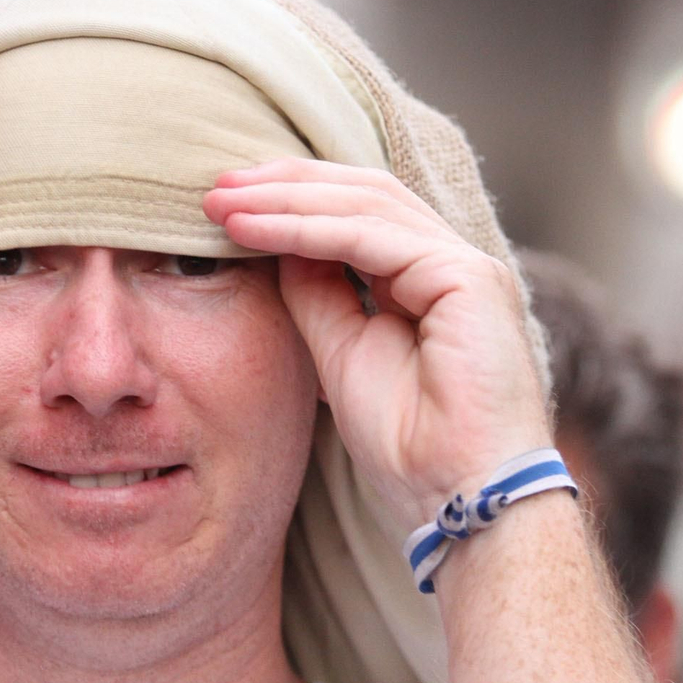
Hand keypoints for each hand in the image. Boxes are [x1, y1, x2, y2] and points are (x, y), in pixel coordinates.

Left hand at [203, 159, 551, 527]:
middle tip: (214, 187)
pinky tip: (252, 228)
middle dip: (283, 184)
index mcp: (428, 278)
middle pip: (362, 192)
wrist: (459, 498)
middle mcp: (452, 262)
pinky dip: (303, 229)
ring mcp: (466, 266)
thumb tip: (275, 241)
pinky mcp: (468, 278)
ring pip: (364, 204)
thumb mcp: (340, 352)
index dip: (291, 199)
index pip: (357, 211)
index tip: (225, 204)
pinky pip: (369, 237)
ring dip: (284, 199)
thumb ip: (315, 292)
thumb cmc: (410, 444)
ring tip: (222, 202)